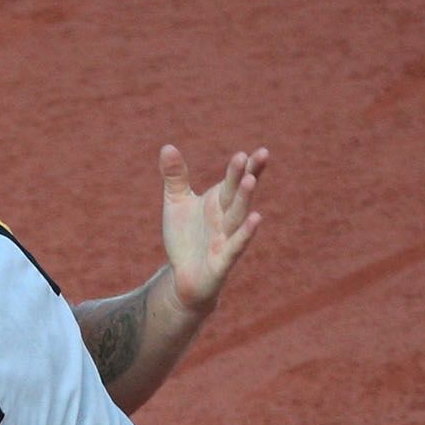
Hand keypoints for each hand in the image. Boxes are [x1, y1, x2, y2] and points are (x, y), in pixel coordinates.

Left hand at [160, 143, 267, 313]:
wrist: (183, 278)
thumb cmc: (185, 239)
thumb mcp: (176, 204)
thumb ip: (175, 177)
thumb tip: (167, 146)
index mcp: (218, 202)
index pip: (234, 180)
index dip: (245, 166)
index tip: (254, 151)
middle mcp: (226, 218)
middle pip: (237, 194)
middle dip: (245, 176)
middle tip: (254, 156)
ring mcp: (226, 239)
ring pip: (237, 217)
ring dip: (244, 199)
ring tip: (250, 180)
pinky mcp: (222, 261)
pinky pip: (235, 245)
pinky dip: (245, 233)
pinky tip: (256, 219)